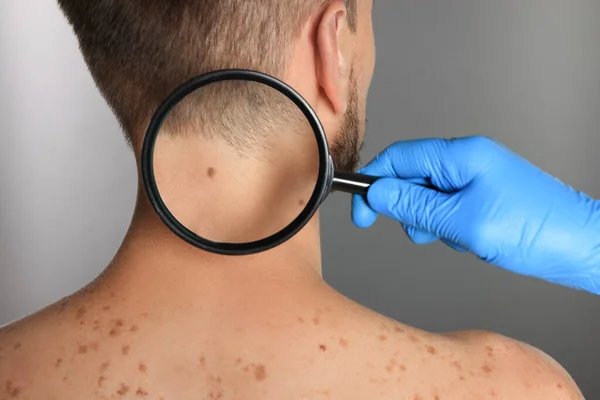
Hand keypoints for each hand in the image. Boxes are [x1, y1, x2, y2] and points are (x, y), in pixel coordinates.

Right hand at [353, 137, 599, 294]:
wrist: (583, 247)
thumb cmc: (535, 230)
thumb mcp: (462, 222)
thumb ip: (414, 207)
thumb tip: (377, 195)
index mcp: (462, 156)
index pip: (400, 158)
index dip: (374, 183)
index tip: (361, 211)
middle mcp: (468, 160)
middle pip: (412, 176)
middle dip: (406, 207)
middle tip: (417, 231)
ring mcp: (478, 177)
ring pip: (429, 195)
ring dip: (428, 219)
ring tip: (452, 236)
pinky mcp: (485, 195)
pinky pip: (448, 206)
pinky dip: (447, 225)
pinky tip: (468, 238)